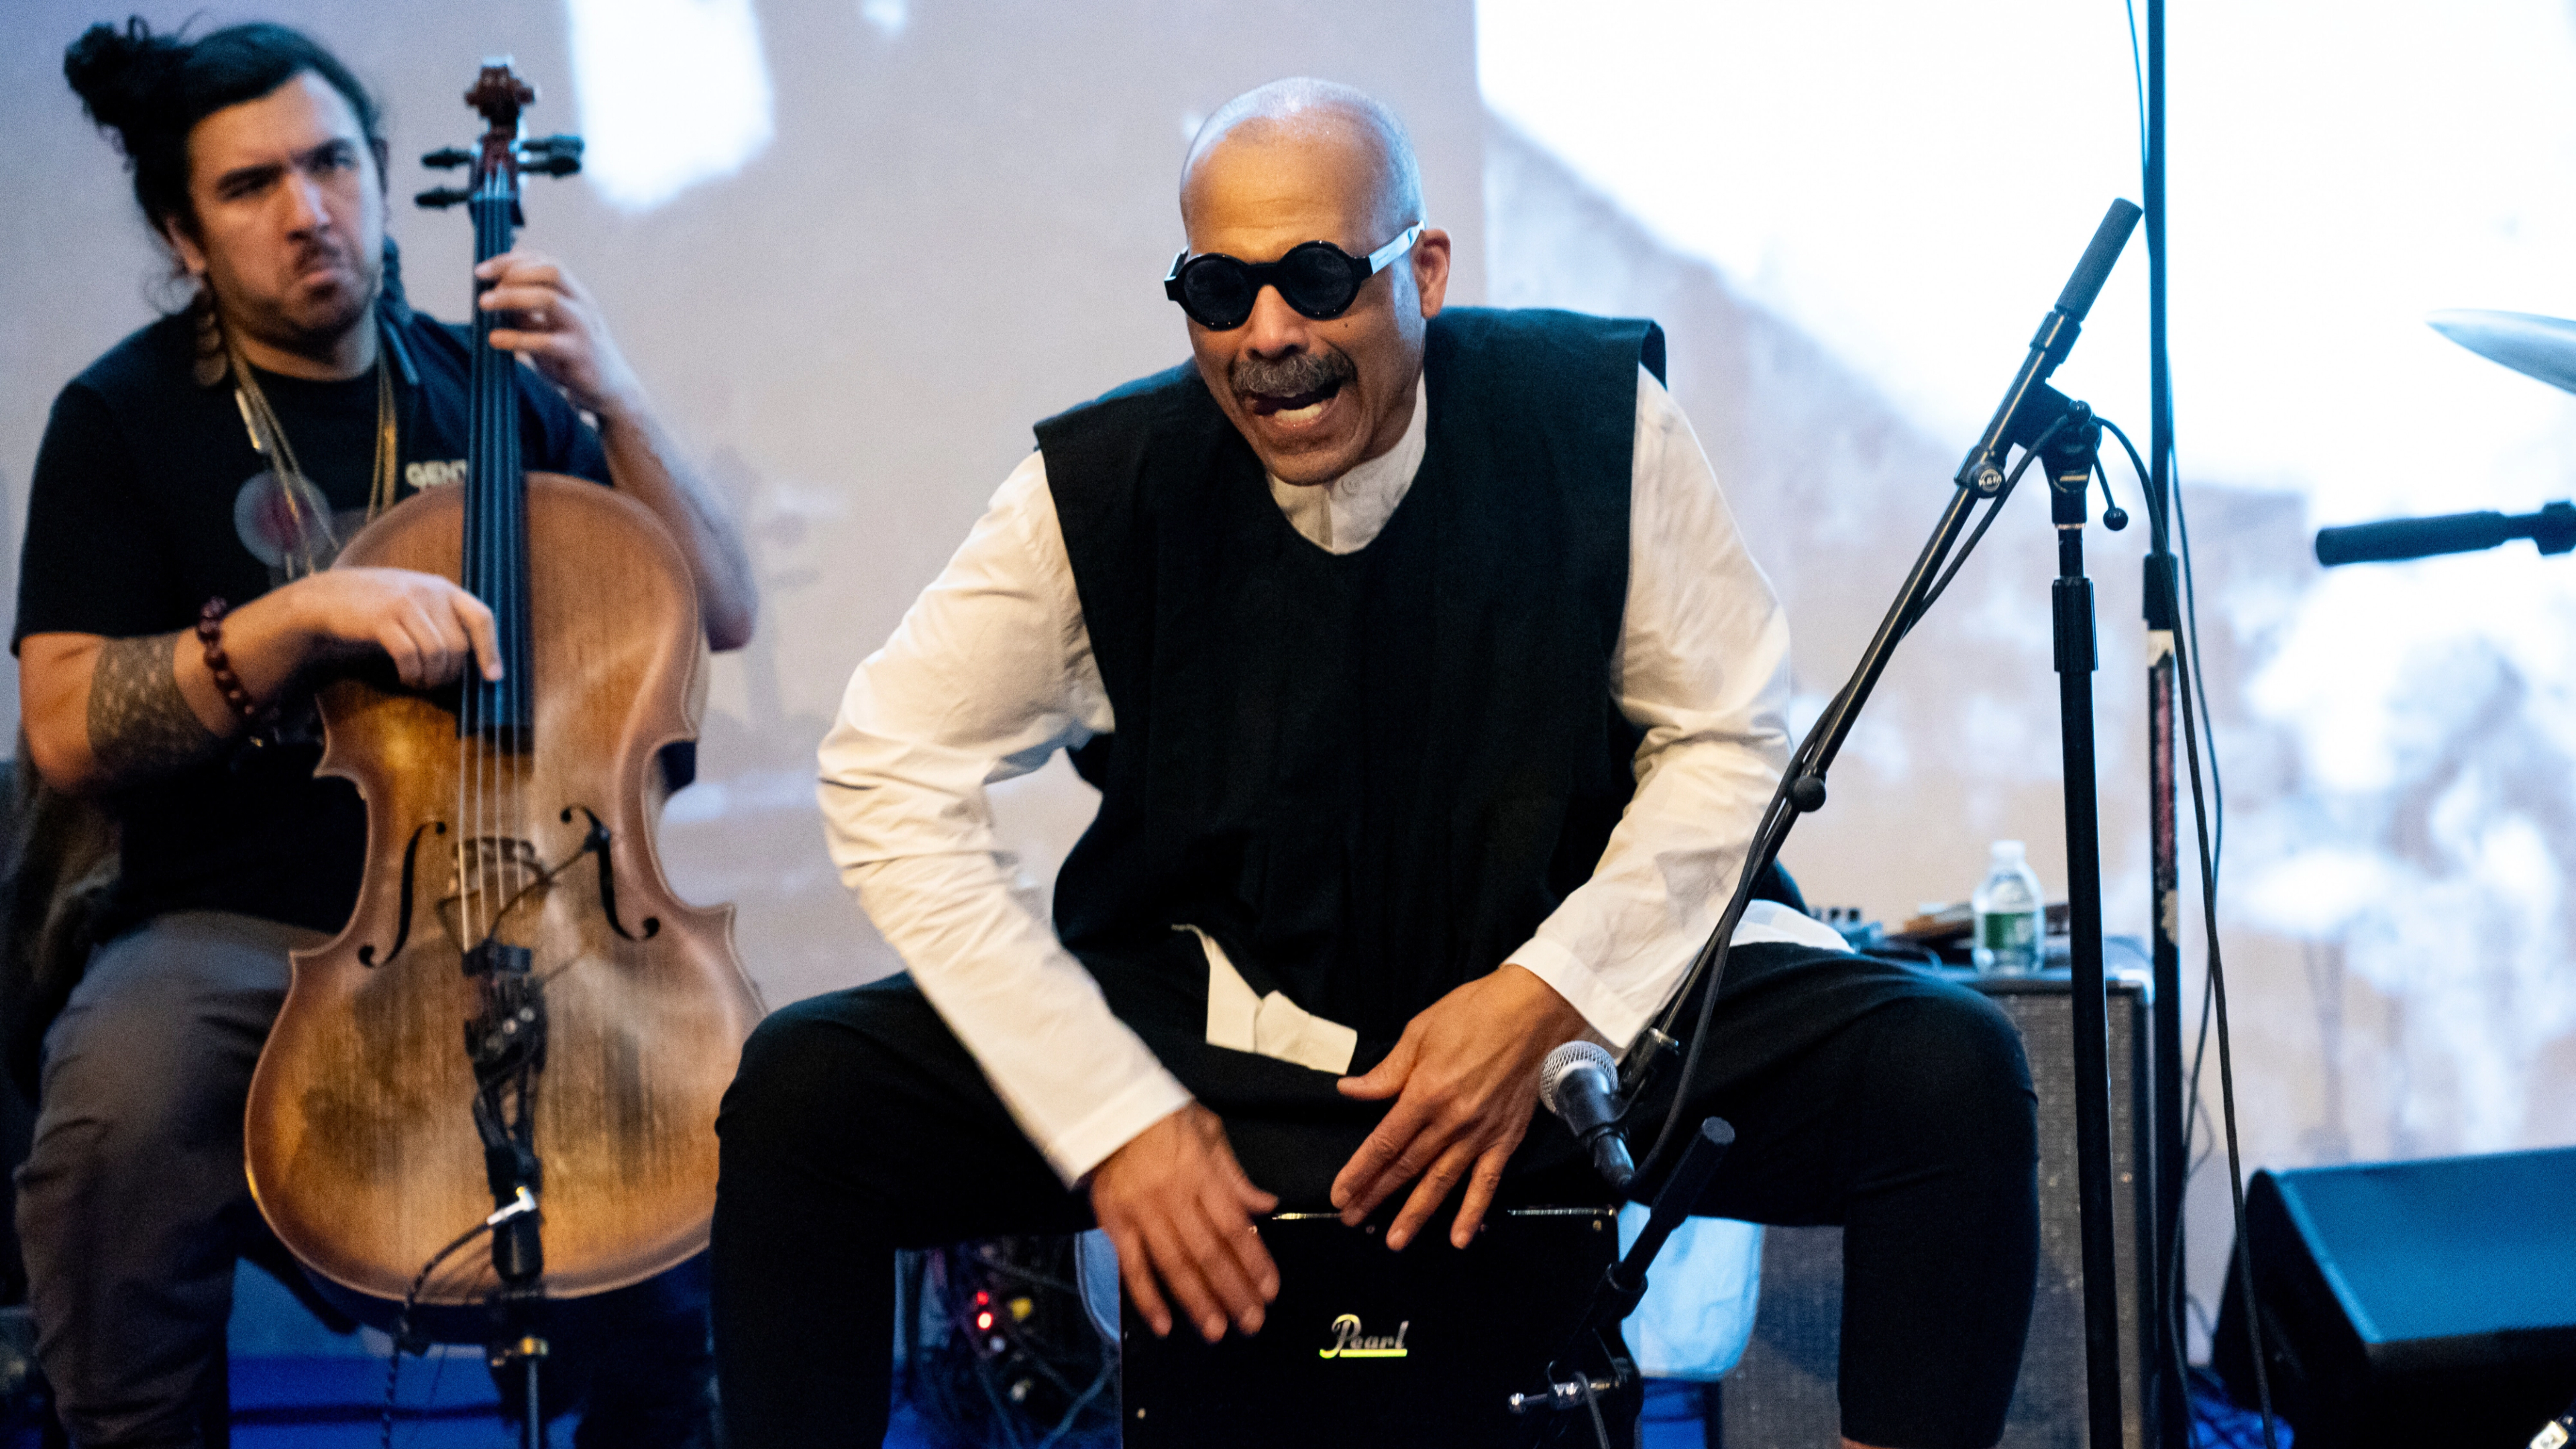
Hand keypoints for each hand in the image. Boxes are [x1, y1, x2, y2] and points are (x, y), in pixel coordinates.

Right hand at [284, 567, 502, 688]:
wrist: (328, 596)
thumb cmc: (378, 605)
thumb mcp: (417, 600)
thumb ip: (444, 619)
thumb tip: (476, 659)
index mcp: (443, 588)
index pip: (481, 617)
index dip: (491, 650)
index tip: (493, 677)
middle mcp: (428, 592)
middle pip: (459, 644)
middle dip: (451, 672)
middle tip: (436, 682)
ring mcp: (405, 603)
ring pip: (437, 653)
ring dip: (431, 677)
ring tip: (420, 681)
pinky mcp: (382, 619)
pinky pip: (410, 656)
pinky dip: (411, 674)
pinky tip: (405, 677)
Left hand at [475, 249, 643, 418]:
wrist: (610, 389)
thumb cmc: (573, 356)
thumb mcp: (549, 327)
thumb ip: (527, 310)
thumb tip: (493, 294)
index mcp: (575, 294)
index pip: (544, 262)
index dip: (511, 261)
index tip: (481, 271)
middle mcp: (582, 304)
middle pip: (551, 271)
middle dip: (512, 272)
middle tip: (485, 288)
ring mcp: (583, 327)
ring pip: (549, 298)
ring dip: (512, 297)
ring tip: (484, 304)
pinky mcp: (580, 354)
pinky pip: (545, 341)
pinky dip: (516, 338)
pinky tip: (495, 339)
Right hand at [1087, 1104, 1278, 1341]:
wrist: (1105, 1108)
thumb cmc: (1164, 1118)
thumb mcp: (1208, 1131)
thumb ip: (1235, 1175)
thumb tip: (1267, 1206)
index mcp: (1201, 1174)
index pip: (1234, 1226)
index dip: (1254, 1261)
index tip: (1270, 1290)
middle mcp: (1173, 1197)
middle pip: (1208, 1253)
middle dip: (1232, 1291)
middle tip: (1252, 1322)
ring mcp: (1141, 1213)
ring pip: (1173, 1265)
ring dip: (1196, 1302)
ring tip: (1216, 1331)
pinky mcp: (1114, 1223)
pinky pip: (1131, 1266)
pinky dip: (1146, 1297)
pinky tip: (1163, 1325)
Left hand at [1331, 965, 1589, 1249]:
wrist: (1534, 1012)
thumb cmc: (1475, 1013)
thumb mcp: (1421, 1032)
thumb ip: (1387, 1072)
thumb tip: (1349, 1090)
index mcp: (1425, 1093)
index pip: (1385, 1142)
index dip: (1360, 1172)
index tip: (1339, 1194)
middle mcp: (1451, 1121)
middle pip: (1407, 1167)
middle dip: (1376, 1196)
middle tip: (1351, 1220)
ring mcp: (1481, 1134)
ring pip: (1442, 1182)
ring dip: (1416, 1214)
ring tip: (1394, 1241)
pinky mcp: (1506, 1139)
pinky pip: (1487, 1182)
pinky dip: (1473, 1212)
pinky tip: (1460, 1238)